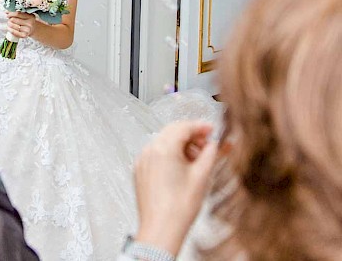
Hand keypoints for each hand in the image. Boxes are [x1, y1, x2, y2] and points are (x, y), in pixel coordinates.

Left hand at [6, 11, 36, 38]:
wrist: (33, 29)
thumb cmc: (27, 21)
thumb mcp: (25, 16)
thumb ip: (16, 13)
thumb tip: (7, 11)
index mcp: (30, 16)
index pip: (17, 13)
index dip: (11, 14)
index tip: (8, 14)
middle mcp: (30, 23)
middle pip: (14, 20)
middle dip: (9, 19)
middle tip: (9, 20)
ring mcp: (27, 30)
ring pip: (13, 26)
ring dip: (9, 24)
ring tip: (9, 24)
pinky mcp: (24, 35)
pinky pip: (14, 32)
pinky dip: (10, 30)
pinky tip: (9, 28)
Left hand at [133, 120, 219, 256]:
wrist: (161, 229)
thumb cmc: (179, 207)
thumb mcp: (202, 176)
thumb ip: (210, 154)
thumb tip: (214, 144)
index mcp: (162, 148)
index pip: (182, 127)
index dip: (200, 127)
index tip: (212, 130)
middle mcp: (149, 151)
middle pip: (172, 133)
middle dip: (191, 136)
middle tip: (208, 145)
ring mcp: (142, 161)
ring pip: (164, 144)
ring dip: (182, 146)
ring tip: (199, 160)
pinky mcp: (140, 171)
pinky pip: (156, 155)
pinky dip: (170, 156)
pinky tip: (184, 168)